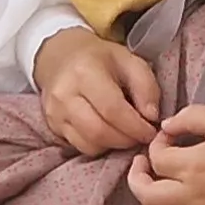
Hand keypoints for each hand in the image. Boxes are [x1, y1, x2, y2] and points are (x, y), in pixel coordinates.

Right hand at [33, 28, 160, 154]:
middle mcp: (65, 95)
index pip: (112, 109)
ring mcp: (55, 113)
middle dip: (126, 139)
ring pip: (89, 143)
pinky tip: (110, 134)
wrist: (62, 57)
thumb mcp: (129, 61)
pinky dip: (100, 146)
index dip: (135, 126)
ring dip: (114, 145)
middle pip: (99, 131)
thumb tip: (151, 117)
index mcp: (85, 73)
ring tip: (127, 134)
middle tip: (141, 136)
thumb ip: (146, 87)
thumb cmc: (101, 59)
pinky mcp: (53, 126)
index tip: (151, 131)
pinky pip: (80, 146)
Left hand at [125, 106, 204, 204]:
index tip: (168, 138)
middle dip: (138, 178)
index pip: (156, 158)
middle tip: (143, 167)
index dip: (155, 145)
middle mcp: (195, 196)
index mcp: (196, 165)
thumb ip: (191, 117)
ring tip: (155, 192)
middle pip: (147, 195)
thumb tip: (166, 127)